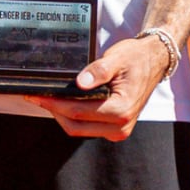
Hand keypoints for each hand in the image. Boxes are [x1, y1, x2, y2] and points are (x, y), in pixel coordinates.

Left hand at [24, 32, 170, 139]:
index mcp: (121, 111)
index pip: (78, 112)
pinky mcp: (115, 128)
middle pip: (75, 125)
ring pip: (79, 129)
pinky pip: (87, 127)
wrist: (154, 61)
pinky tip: (64, 102)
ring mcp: (118, 130)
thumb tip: (80, 82)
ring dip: (62, 115)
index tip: (37, 94)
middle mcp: (120, 126)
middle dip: (54, 111)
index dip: (54, 104)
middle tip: (36, 96)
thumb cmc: (136, 58)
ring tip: (47, 98)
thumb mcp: (117, 58)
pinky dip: (73, 116)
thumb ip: (98, 71)